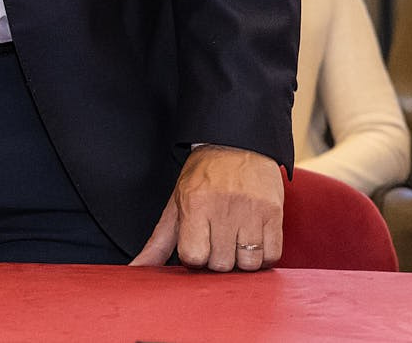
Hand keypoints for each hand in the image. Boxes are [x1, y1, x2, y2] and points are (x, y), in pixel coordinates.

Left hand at [131, 145, 283, 271]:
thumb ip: (158, 242)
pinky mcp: (274, 213)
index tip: (197, 245)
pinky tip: (254, 240)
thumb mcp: (175, 204)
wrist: (236, 143)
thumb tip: (137, 269)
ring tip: (236, 240)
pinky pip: (273, 255)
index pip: (194, 256)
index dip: (194, 256)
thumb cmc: (202, 177)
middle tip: (217, 240)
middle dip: (217, 259)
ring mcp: (251, 211)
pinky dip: (264, 256)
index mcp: (194, 205)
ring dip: (241, 260)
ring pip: (248, 264)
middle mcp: (223, 208)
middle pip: (221, 264)